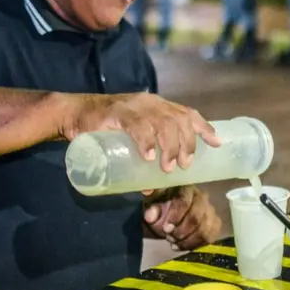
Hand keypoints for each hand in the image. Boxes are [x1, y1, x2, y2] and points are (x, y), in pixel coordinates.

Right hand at [61, 93, 220, 172]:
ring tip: (167, 167)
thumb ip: (142, 157)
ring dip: (170, 147)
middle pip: (178, 120)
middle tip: (183, 166)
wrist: (73, 115)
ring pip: (163, 122)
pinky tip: (149, 155)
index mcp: (157, 105)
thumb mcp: (130, 137)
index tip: (216, 144)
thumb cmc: (104, 129)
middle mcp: (149, 102)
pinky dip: (146, 141)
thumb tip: (151, 186)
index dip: (203, 127)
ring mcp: (133, 106)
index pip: (186, 113)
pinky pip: (137, 125)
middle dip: (186, 144)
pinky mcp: (116, 113)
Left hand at [143, 186, 221, 250]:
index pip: (184, 202)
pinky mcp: (215, 223)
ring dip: (187, 240)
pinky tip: (182, 245)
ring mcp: (210, 210)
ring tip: (173, 242)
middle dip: (181, 232)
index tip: (166, 229)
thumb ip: (151, 209)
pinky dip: (195, 245)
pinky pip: (210, 237)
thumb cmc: (161, 206)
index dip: (175, 217)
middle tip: (169, 237)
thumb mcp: (152, 205)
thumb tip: (150, 216)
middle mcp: (201, 197)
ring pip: (204, 230)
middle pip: (196, 218)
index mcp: (185, 188)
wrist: (168, 214)